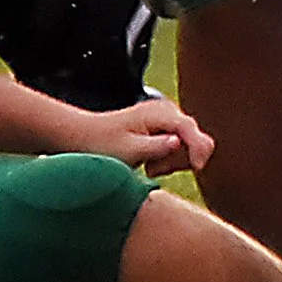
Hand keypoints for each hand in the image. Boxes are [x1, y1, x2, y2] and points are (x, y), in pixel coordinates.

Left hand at [65, 95, 211, 179]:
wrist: (82, 135)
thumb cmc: (101, 144)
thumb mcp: (128, 151)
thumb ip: (157, 147)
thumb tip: (180, 143)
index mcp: (159, 114)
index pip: (189, 129)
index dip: (198, 149)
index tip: (198, 169)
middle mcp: (167, 111)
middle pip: (193, 137)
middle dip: (180, 158)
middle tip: (153, 171)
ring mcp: (166, 117)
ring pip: (188, 142)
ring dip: (173, 160)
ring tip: (148, 167)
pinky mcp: (164, 126)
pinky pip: (179, 143)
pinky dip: (169, 157)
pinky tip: (151, 163)